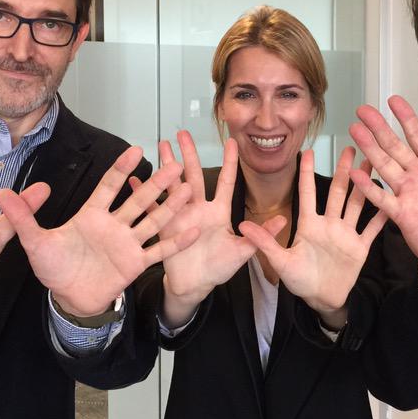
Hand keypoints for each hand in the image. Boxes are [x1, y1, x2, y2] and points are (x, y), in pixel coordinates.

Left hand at [0, 146, 198, 316]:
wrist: (68, 299)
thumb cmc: (53, 268)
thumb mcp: (34, 243)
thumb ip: (23, 218)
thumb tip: (2, 194)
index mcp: (92, 215)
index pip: (108, 186)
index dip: (121, 169)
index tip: (135, 150)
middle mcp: (113, 225)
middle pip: (138, 199)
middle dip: (157, 182)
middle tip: (175, 165)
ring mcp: (127, 243)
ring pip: (152, 220)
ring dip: (171, 206)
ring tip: (190, 189)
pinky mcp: (135, 263)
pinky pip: (158, 251)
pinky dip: (175, 242)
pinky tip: (193, 230)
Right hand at [151, 132, 282, 327]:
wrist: (196, 285)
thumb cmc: (219, 268)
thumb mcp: (242, 252)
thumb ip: (261, 235)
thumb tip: (283, 220)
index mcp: (218, 212)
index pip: (226, 182)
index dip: (230, 162)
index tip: (232, 141)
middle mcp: (198, 209)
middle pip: (193, 176)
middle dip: (188, 154)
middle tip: (183, 133)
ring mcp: (179, 216)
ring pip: (171, 186)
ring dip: (165, 166)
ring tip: (160, 145)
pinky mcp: (164, 227)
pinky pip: (151, 209)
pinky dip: (142, 195)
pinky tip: (134, 179)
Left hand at [239, 147, 386, 328]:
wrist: (321, 299)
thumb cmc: (299, 280)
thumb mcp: (281, 261)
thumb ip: (265, 242)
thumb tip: (242, 225)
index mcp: (309, 225)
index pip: (308, 193)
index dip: (308, 173)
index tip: (309, 151)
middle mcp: (329, 224)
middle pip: (338, 192)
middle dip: (344, 170)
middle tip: (352, 147)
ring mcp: (346, 234)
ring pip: (357, 203)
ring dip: (365, 185)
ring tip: (373, 164)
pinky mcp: (360, 247)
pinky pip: (372, 228)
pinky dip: (382, 215)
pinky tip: (391, 199)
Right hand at [348, 96, 417, 295]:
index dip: (406, 118)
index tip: (393, 100)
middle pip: (395, 146)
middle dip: (379, 126)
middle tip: (363, 109)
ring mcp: (409, 195)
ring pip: (384, 166)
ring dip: (369, 148)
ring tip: (355, 130)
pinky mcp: (403, 215)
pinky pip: (382, 199)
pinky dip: (368, 187)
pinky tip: (355, 173)